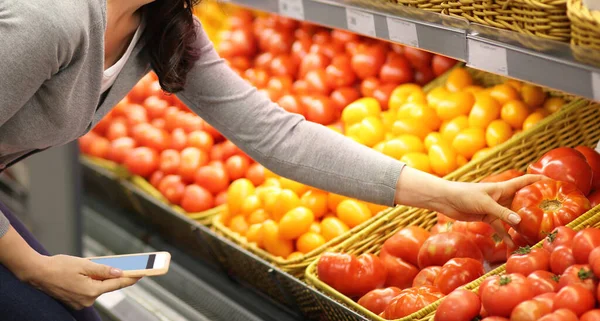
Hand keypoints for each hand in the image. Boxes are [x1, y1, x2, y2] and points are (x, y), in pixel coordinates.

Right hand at [20, 254, 139, 309]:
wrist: (37, 273)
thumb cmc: (58, 266)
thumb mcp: (84, 264)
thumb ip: (103, 269)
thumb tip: (119, 273)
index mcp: (91, 290)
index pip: (117, 284)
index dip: (130, 278)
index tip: (142, 273)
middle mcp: (87, 300)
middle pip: (108, 286)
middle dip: (116, 277)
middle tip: (130, 267)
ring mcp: (81, 302)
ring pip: (98, 288)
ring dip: (102, 279)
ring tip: (100, 267)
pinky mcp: (75, 301)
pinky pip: (90, 290)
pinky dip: (93, 282)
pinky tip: (89, 274)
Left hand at [395, 167, 544, 244]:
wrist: (446, 200)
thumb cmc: (464, 195)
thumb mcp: (485, 204)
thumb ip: (502, 213)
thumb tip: (520, 221)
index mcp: (503, 188)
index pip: (525, 181)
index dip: (539, 180)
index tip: (555, 183)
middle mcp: (501, 197)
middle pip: (521, 200)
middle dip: (534, 206)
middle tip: (550, 214)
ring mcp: (494, 207)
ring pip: (512, 216)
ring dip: (520, 224)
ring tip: (534, 234)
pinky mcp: (486, 217)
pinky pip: (500, 226)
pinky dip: (505, 234)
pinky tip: (512, 244)